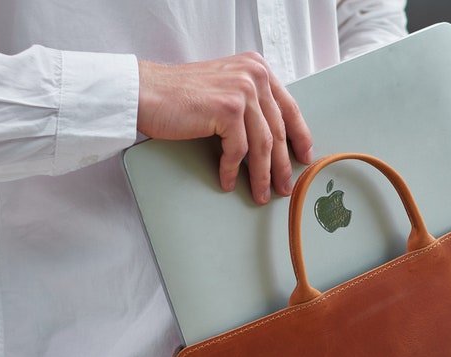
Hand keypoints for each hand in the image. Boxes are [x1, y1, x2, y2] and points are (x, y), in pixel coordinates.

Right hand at [137, 53, 313, 204]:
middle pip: (277, 130)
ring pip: (262, 145)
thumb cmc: (180, 96)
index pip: (288, 107)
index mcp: (257, 68)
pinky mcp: (228, 109)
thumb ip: (249, 103)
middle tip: (284, 187)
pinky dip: (233, 170)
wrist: (145, 92)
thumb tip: (271, 138)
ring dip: (262, 175)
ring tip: (261, 194)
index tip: (305, 157)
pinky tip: (228, 182)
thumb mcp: (224, 89)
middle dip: (282, 165)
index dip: (299, 136)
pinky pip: (238, 150)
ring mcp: (242, 90)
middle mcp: (254, 74)